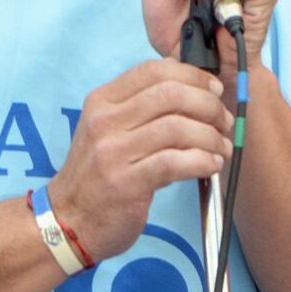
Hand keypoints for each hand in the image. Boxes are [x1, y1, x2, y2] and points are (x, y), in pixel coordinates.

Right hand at [49, 60, 232, 260]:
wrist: (68, 221)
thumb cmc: (96, 175)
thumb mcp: (107, 130)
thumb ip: (140, 106)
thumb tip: (189, 85)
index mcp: (102, 100)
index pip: (154, 70)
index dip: (192, 75)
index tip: (213, 90)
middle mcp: (105, 121)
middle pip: (171, 94)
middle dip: (208, 106)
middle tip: (222, 121)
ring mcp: (113, 152)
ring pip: (177, 127)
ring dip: (210, 137)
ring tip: (221, 148)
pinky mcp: (126, 183)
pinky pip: (175, 162)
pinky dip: (202, 161)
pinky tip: (210, 165)